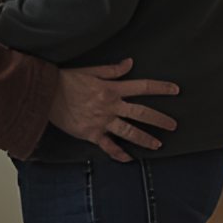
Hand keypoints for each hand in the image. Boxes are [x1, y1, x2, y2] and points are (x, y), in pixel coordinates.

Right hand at [48, 58, 177, 161]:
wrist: (47, 95)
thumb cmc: (67, 81)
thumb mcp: (90, 70)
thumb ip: (112, 70)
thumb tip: (130, 63)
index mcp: (111, 88)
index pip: (141, 87)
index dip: (160, 88)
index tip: (175, 90)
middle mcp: (110, 106)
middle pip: (140, 112)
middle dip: (159, 119)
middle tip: (173, 125)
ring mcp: (102, 121)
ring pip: (128, 131)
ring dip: (145, 138)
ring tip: (158, 144)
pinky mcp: (92, 133)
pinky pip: (109, 146)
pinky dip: (119, 153)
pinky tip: (129, 158)